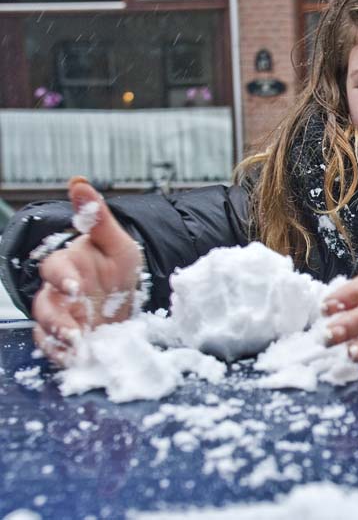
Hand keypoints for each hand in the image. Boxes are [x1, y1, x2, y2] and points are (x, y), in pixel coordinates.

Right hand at [32, 177, 142, 365]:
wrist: (127, 298)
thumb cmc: (116, 268)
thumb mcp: (117, 242)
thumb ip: (97, 217)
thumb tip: (79, 183)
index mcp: (69, 265)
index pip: (55, 268)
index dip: (62, 278)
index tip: (75, 286)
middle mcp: (59, 293)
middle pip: (44, 304)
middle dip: (56, 317)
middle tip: (74, 329)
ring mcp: (62, 317)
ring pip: (47, 328)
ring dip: (59, 338)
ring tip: (77, 346)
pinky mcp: (68, 339)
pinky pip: (55, 349)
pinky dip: (63, 355)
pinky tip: (77, 359)